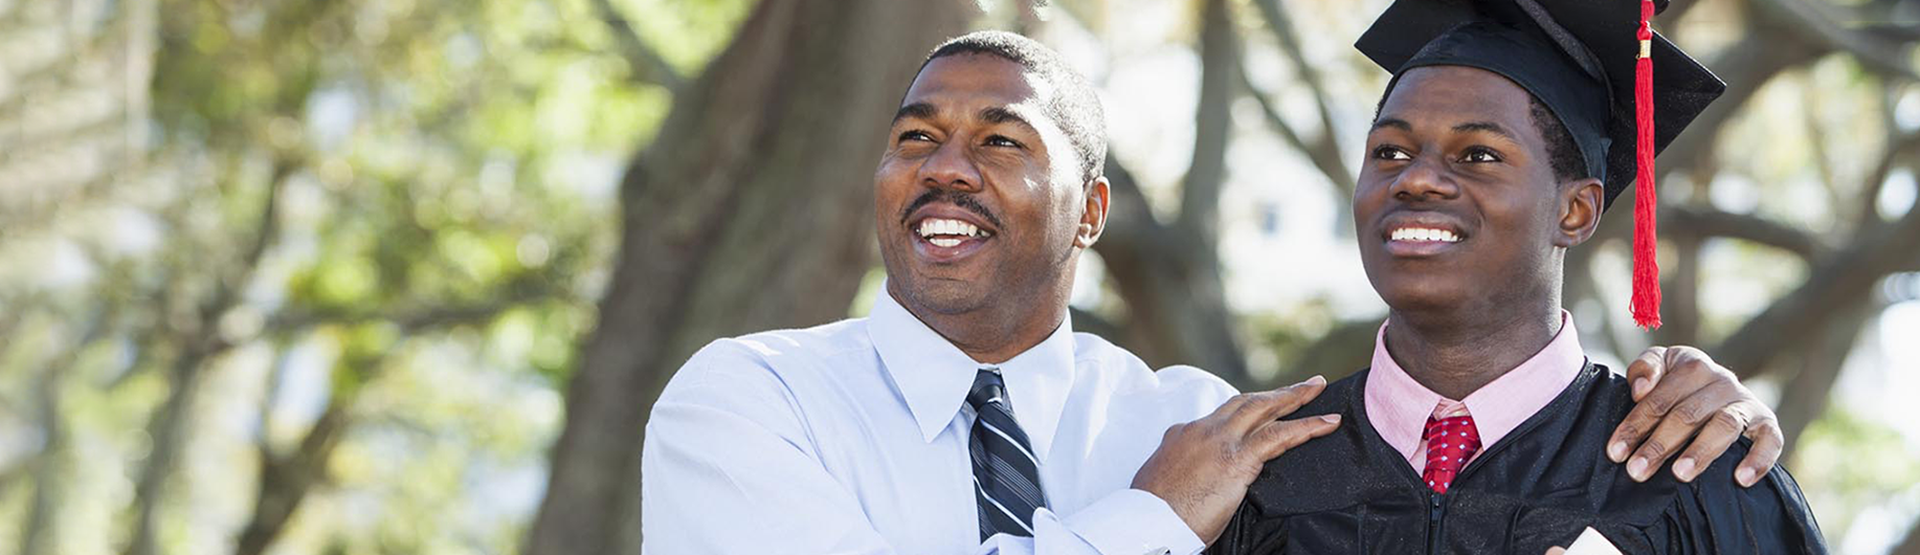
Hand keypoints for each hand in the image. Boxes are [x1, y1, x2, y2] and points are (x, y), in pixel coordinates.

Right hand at [1131, 376, 1341, 544]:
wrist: (1145, 521)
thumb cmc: (1151, 512)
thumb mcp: (1161, 482)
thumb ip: (1181, 472)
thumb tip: (1188, 480)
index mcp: (1183, 435)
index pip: (1221, 416)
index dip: (1245, 412)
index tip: (1263, 411)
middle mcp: (1202, 430)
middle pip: (1246, 402)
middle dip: (1276, 393)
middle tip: (1303, 385)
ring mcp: (1220, 441)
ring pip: (1264, 409)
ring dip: (1295, 397)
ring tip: (1318, 389)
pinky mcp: (1238, 460)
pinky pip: (1280, 436)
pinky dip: (1308, 427)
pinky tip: (1328, 422)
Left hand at [1606, 346, 1782, 486]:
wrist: (1717, 388)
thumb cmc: (1677, 384)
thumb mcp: (1658, 367)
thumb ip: (1645, 368)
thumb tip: (1640, 389)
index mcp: (1692, 365)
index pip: (1658, 398)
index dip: (1635, 425)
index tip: (1615, 452)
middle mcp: (1722, 380)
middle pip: (1687, 414)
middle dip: (1659, 445)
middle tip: (1637, 471)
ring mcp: (1746, 401)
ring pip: (1724, 426)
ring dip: (1700, 452)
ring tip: (1679, 475)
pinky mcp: (1767, 422)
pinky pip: (1771, 440)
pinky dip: (1759, 459)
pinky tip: (1740, 479)